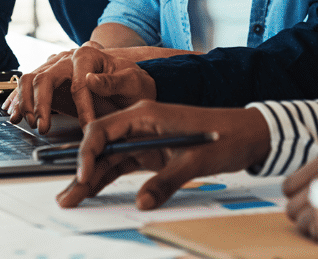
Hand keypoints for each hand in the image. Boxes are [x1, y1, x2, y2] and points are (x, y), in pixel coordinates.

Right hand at [7, 42, 157, 131]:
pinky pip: (27, 86)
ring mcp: (55, 68)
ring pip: (30, 80)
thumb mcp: (133, 82)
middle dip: (41, 105)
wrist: (128, 84)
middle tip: (43, 128)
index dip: (82, 107)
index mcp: (87, 55)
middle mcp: (66, 58)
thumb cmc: (132, 83)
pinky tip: (14, 113)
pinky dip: (18, 100)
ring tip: (30, 124)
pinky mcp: (49, 80)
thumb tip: (90, 80)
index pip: (78, 83)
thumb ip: (114, 81)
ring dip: (25, 103)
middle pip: (44, 77)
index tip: (88, 126)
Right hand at [55, 101, 270, 210]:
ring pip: (109, 159)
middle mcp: (140, 124)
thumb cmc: (229, 136)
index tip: (82, 177)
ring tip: (71, 200)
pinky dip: (108, 180)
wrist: (252, 134)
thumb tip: (142, 202)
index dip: (88, 153)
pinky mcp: (152, 153)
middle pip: (101, 146)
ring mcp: (145, 139)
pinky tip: (93, 193)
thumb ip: (169, 180)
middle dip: (81, 171)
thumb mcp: (199, 159)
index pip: (103, 130)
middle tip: (65, 197)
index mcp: (147, 114)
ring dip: (90, 179)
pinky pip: (123, 166)